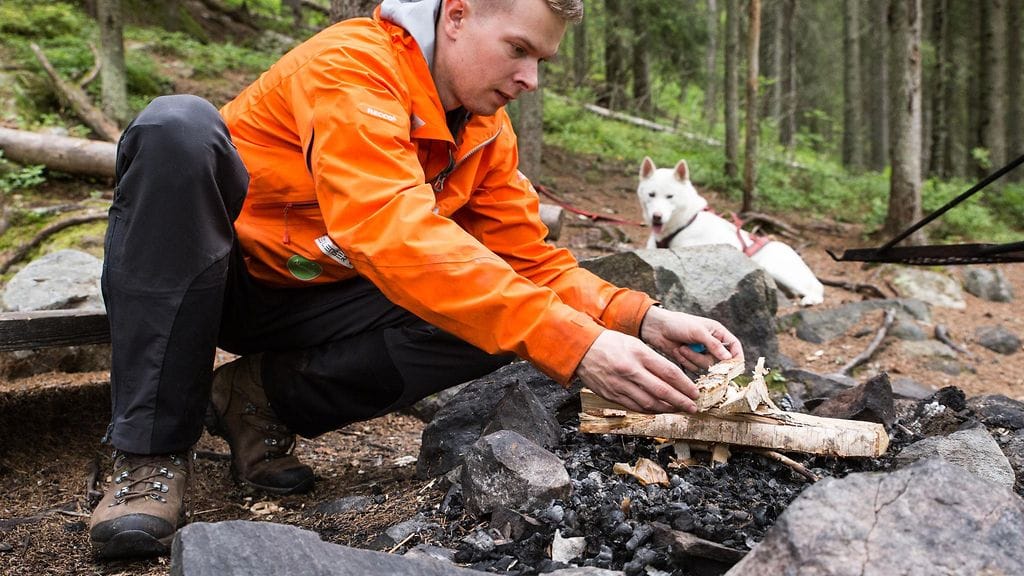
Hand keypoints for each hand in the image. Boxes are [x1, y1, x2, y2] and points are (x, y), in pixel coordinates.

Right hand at [576, 330, 699, 413]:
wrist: (581, 349)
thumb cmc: (610, 343)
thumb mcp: (634, 343)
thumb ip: (653, 360)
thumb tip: (673, 377)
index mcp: (639, 354)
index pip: (669, 372)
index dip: (685, 385)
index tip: (695, 392)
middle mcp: (630, 370)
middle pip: (662, 391)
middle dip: (681, 401)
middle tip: (693, 407)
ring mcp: (620, 384)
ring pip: (649, 403)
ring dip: (667, 409)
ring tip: (678, 410)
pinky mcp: (611, 395)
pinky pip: (635, 407)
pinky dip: (650, 411)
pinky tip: (659, 410)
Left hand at [639, 306, 743, 371]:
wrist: (657, 328)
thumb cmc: (678, 323)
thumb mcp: (698, 332)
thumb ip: (714, 345)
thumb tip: (729, 358)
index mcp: (717, 333)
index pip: (734, 346)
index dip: (736, 356)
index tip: (733, 366)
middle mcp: (712, 344)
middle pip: (719, 361)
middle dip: (705, 358)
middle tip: (694, 350)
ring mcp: (701, 353)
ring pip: (706, 366)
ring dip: (693, 358)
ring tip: (682, 347)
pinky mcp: (691, 360)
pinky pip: (694, 368)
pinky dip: (685, 361)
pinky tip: (678, 351)